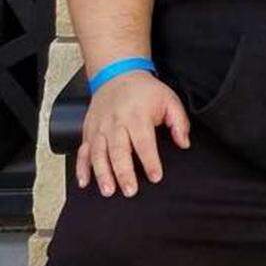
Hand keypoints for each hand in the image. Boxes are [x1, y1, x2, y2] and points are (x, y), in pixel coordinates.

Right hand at [77, 70, 190, 196]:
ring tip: (108, 190)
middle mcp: (115, 123)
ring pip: (98, 153)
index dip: (150, 161)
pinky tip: (84, 182)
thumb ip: (179, 122)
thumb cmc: (146, 91)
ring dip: (102, 173)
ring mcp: (99, 128)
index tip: (155, 177)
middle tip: (130, 190)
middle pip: (118, 150)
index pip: (144, 142)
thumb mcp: (170, 100)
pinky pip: (82, 151)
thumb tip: (183, 143)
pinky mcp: (88, 131)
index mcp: (137, 116)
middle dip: (123, 172)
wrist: (117, 75)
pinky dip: (81, 167)